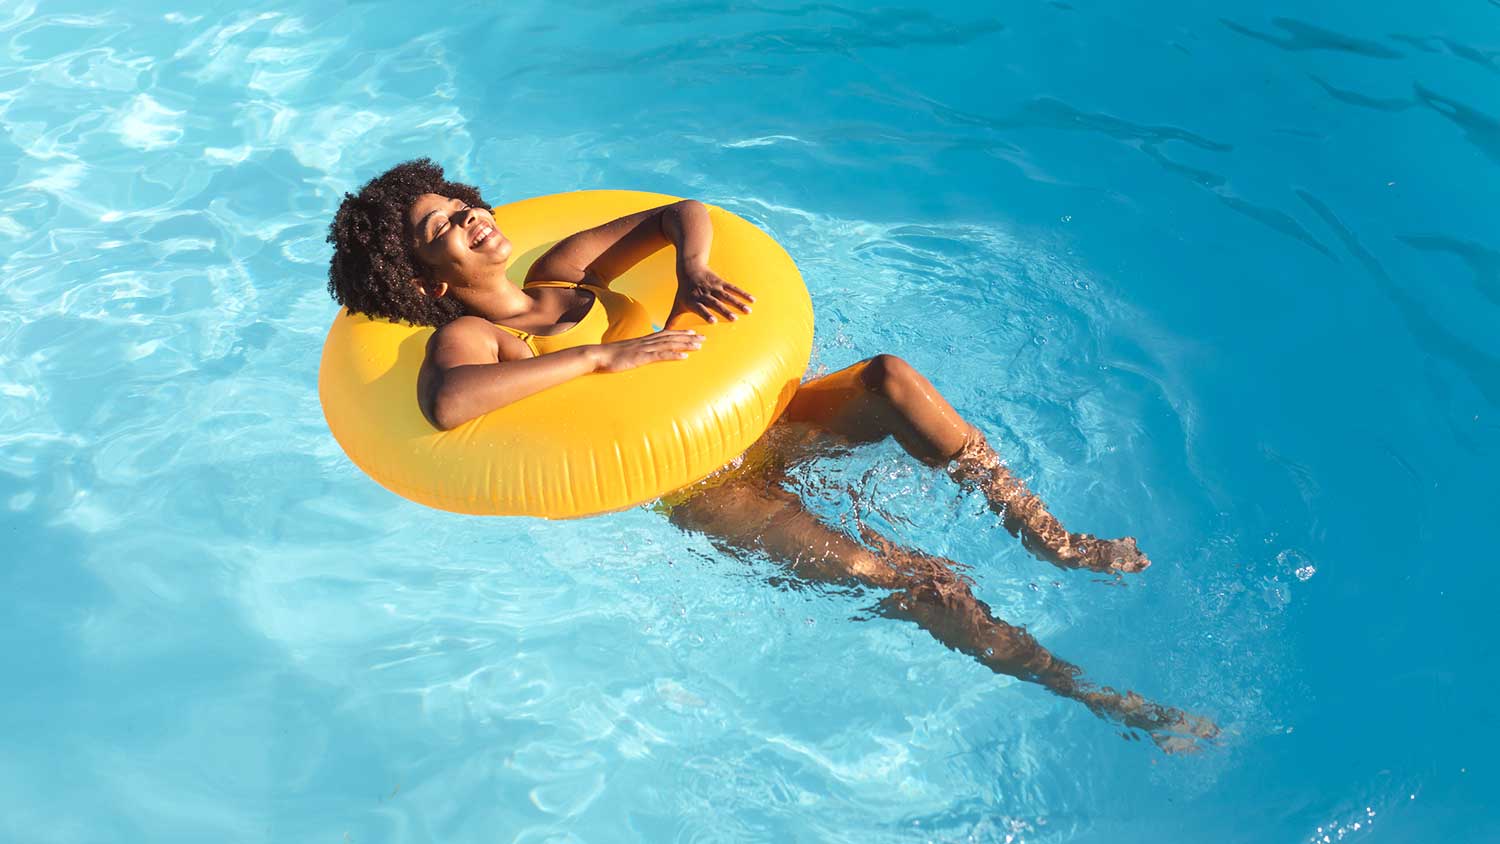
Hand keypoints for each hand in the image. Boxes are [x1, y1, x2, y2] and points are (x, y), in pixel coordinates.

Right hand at [589, 330, 703, 372]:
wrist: (596, 356)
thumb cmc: (609, 356)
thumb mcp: (625, 353)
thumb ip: (636, 353)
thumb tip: (642, 356)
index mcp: (643, 340)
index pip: (665, 334)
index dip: (680, 333)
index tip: (692, 332)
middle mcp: (646, 342)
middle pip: (671, 337)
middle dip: (688, 337)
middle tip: (703, 338)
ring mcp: (644, 349)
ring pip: (669, 344)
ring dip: (685, 344)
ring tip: (699, 345)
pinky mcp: (641, 357)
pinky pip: (660, 355)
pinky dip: (674, 354)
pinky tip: (684, 356)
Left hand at [675, 258, 753, 322]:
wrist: (690, 269)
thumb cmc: (684, 291)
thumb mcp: (677, 304)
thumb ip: (673, 319)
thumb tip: (664, 333)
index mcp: (694, 301)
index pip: (700, 308)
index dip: (706, 314)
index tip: (713, 322)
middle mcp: (705, 294)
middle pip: (715, 303)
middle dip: (724, 310)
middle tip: (733, 319)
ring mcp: (714, 288)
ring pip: (727, 296)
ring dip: (738, 303)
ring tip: (748, 311)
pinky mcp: (721, 283)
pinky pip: (733, 288)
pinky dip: (743, 293)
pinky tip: (752, 299)